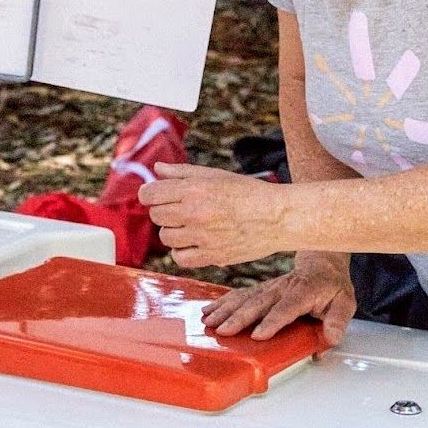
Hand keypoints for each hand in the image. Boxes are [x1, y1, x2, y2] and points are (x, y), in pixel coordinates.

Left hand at [137, 163, 287, 266]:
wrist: (278, 217)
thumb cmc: (248, 192)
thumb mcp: (215, 175)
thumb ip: (182, 172)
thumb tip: (157, 169)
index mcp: (193, 189)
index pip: (149, 194)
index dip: (150, 194)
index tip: (158, 195)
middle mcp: (194, 213)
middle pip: (156, 216)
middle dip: (164, 211)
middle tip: (181, 209)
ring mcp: (202, 236)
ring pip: (166, 237)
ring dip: (174, 231)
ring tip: (192, 225)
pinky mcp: (212, 256)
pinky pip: (180, 258)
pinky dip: (182, 251)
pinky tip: (194, 242)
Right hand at [199, 253, 355, 344]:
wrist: (321, 264)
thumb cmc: (332, 286)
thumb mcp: (345, 302)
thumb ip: (338, 321)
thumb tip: (332, 337)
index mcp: (304, 291)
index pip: (287, 307)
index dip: (272, 321)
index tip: (258, 335)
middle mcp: (282, 287)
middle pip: (258, 302)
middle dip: (239, 317)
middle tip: (223, 331)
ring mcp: (269, 287)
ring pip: (244, 297)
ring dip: (225, 310)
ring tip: (209, 322)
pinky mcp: (260, 289)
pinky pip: (239, 295)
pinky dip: (222, 302)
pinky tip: (208, 311)